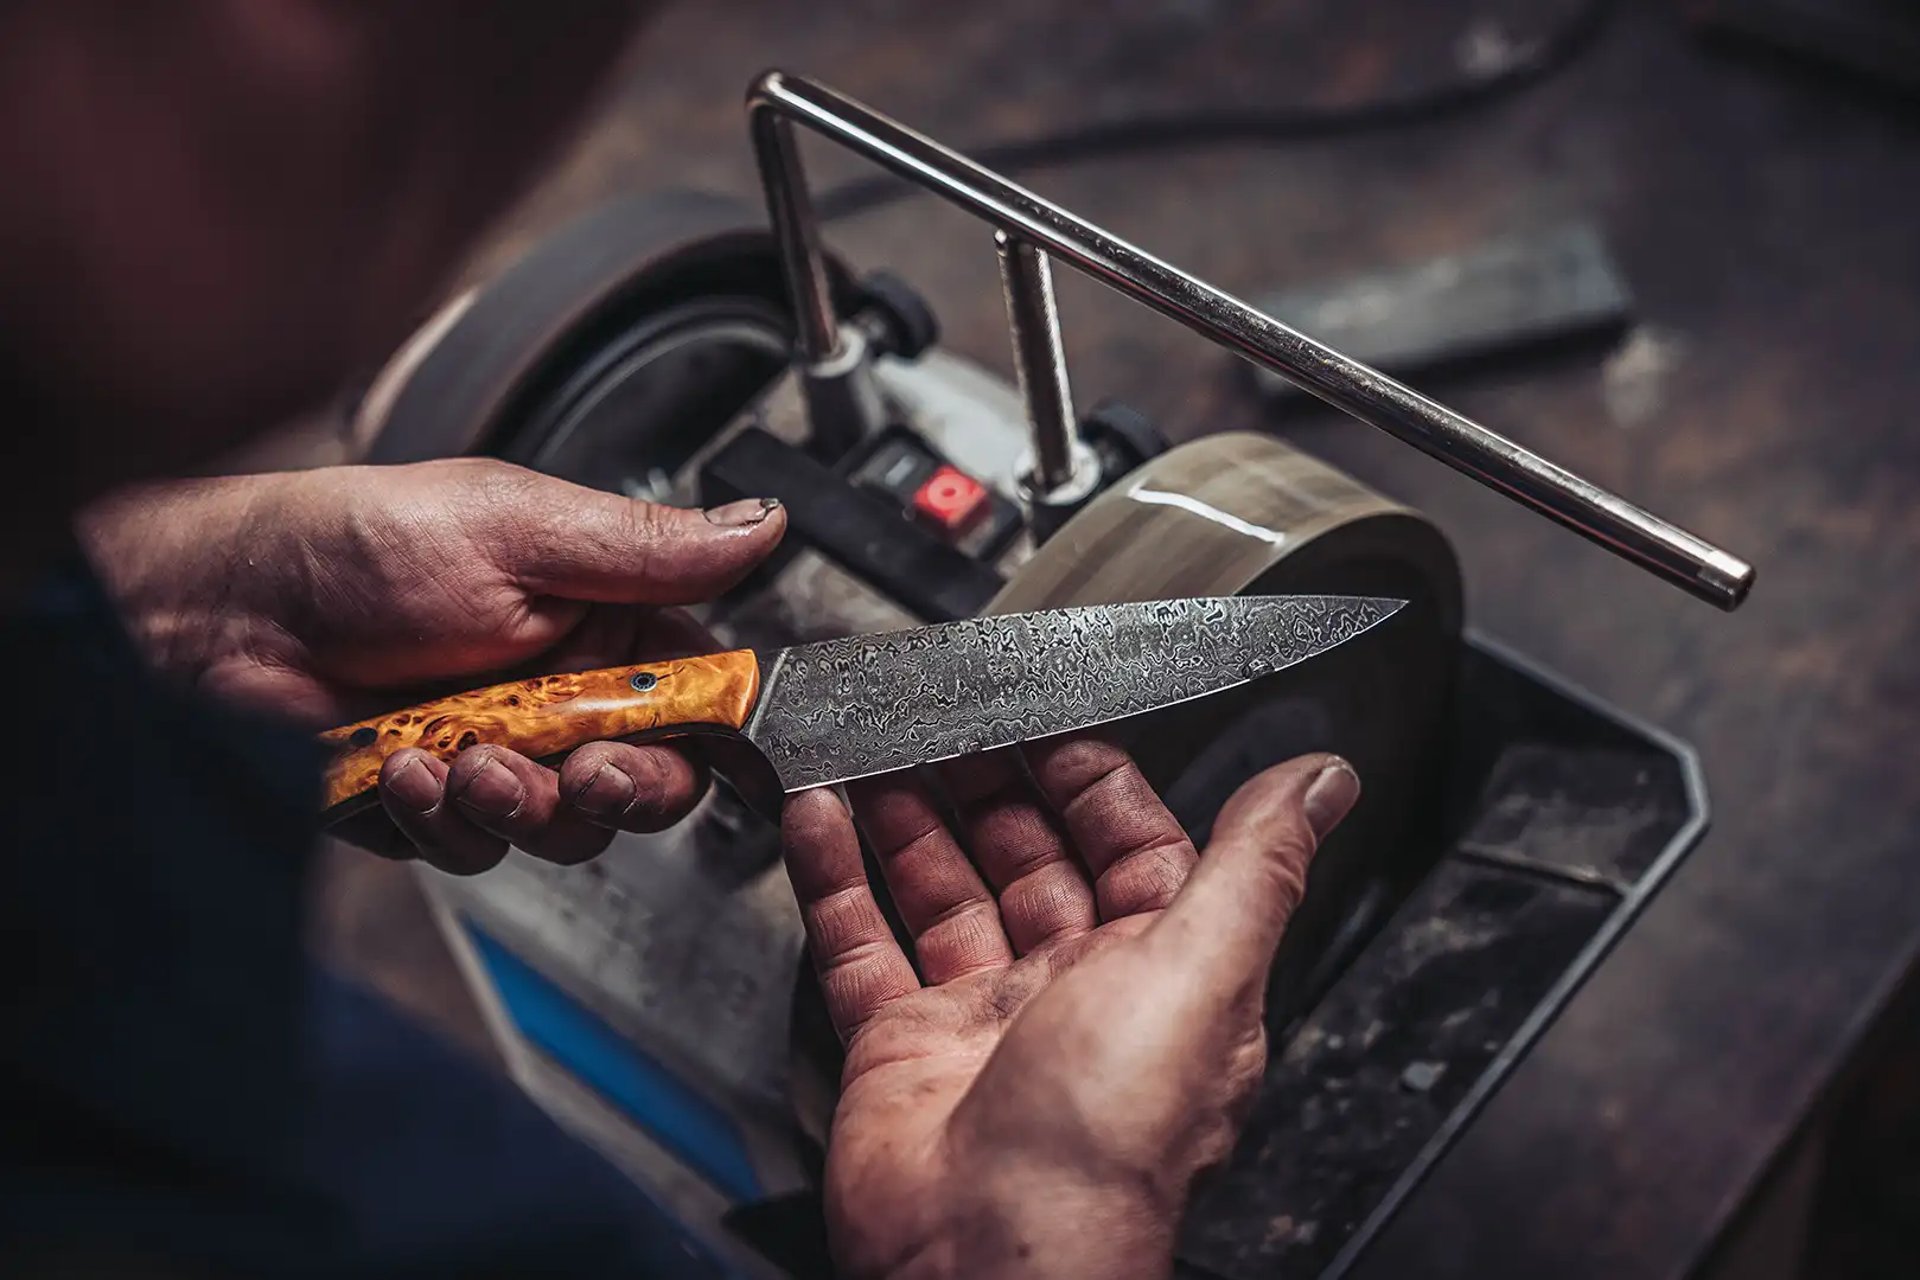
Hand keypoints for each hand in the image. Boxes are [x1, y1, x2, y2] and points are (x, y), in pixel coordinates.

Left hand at [86, 457, 784, 871]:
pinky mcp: (439, 805)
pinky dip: (446, 820)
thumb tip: (760, 525)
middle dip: (618, 786)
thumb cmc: (361, 543)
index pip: (699, 695)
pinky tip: (410, 769)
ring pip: (568, 828)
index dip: (709, 731)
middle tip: (581, 767)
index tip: (690, 741)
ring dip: (524, 805)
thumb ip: (647, 545)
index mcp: (602, 618)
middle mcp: (562, 693)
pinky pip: (479, 849)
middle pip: (649, 781)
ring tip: (466, 759)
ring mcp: (502, 753)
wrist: (221, 613)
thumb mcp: (519, 528)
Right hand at [781, 739, 1358, 1279]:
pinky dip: (835, 876)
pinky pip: (861, 942)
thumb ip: (1255, 865)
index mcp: (1160, 973)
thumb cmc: (1110, 1143)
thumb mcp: (1205, 969)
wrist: (990, 1257)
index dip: (1088, 778)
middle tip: (946, 718)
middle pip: (1026, 858)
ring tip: (873, 748)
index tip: (1044, 715)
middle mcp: (1072, 993)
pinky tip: (818, 818)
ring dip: (907, 817)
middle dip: (987, 784)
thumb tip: (1323, 784)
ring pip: (940, 890)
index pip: (1131, 845)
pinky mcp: (900, 1049)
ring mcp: (981, 1020)